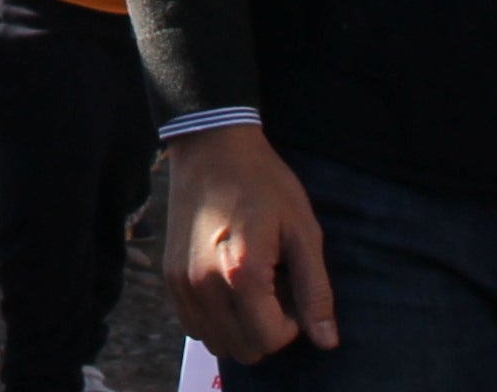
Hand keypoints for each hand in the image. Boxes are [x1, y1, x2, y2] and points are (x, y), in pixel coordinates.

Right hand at [162, 124, 334, 361]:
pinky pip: (194, 326)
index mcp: (242, 273)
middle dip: (266, 329)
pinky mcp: (169, 277)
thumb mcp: (303, 230)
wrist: (211, 146)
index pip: (271, 339)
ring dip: (240, 328)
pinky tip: (227, 287)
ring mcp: (181, 283)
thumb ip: (315, 289)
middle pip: (244, 349)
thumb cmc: (264, 183)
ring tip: (251, 286)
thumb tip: (326, 341)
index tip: (292, 287)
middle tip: (274, 287)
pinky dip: (215, 320)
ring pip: (217, 343)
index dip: (292, 323)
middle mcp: (204, 285)